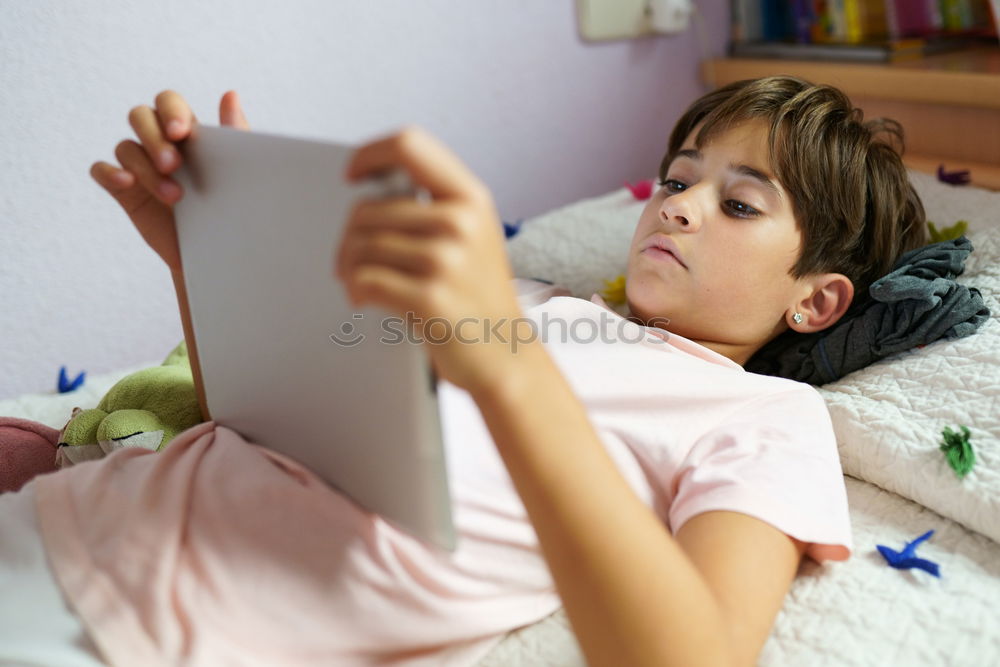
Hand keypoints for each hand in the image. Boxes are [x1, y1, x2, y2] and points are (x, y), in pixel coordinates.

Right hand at [89, 90, 249, 272]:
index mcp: (187, 132)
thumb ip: (233, 134)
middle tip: (173, 165)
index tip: (181, 132)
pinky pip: (101, 171)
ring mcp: (139, 166)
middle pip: (140, 117)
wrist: (219, 252)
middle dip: (154, 138)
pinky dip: (109, 173)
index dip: (170, 111)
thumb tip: (231, 94)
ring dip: (146, 168)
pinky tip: (126, 182)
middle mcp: (159, 142)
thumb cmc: (230, 207)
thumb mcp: (237, 171)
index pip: (168, 103)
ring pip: (126, 147)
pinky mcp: (124, 190)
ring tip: (174, 196)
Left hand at [336, 127, 528, 394]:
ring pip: (361, 245)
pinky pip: (365, 279)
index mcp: (471, 198)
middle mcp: (461, 223)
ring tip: (359, 282)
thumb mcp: (472, 235)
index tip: (354, 175)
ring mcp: (447, 260)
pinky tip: (363, 299)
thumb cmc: (479, 297)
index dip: (370, 154)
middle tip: (353, 259)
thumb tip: (370, 184)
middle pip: (369, 208)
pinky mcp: (430, 297)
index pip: (409, 145)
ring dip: (348, 268)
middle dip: (349, 237)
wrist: (504, 354)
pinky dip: (355, 291)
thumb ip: (433, 203)